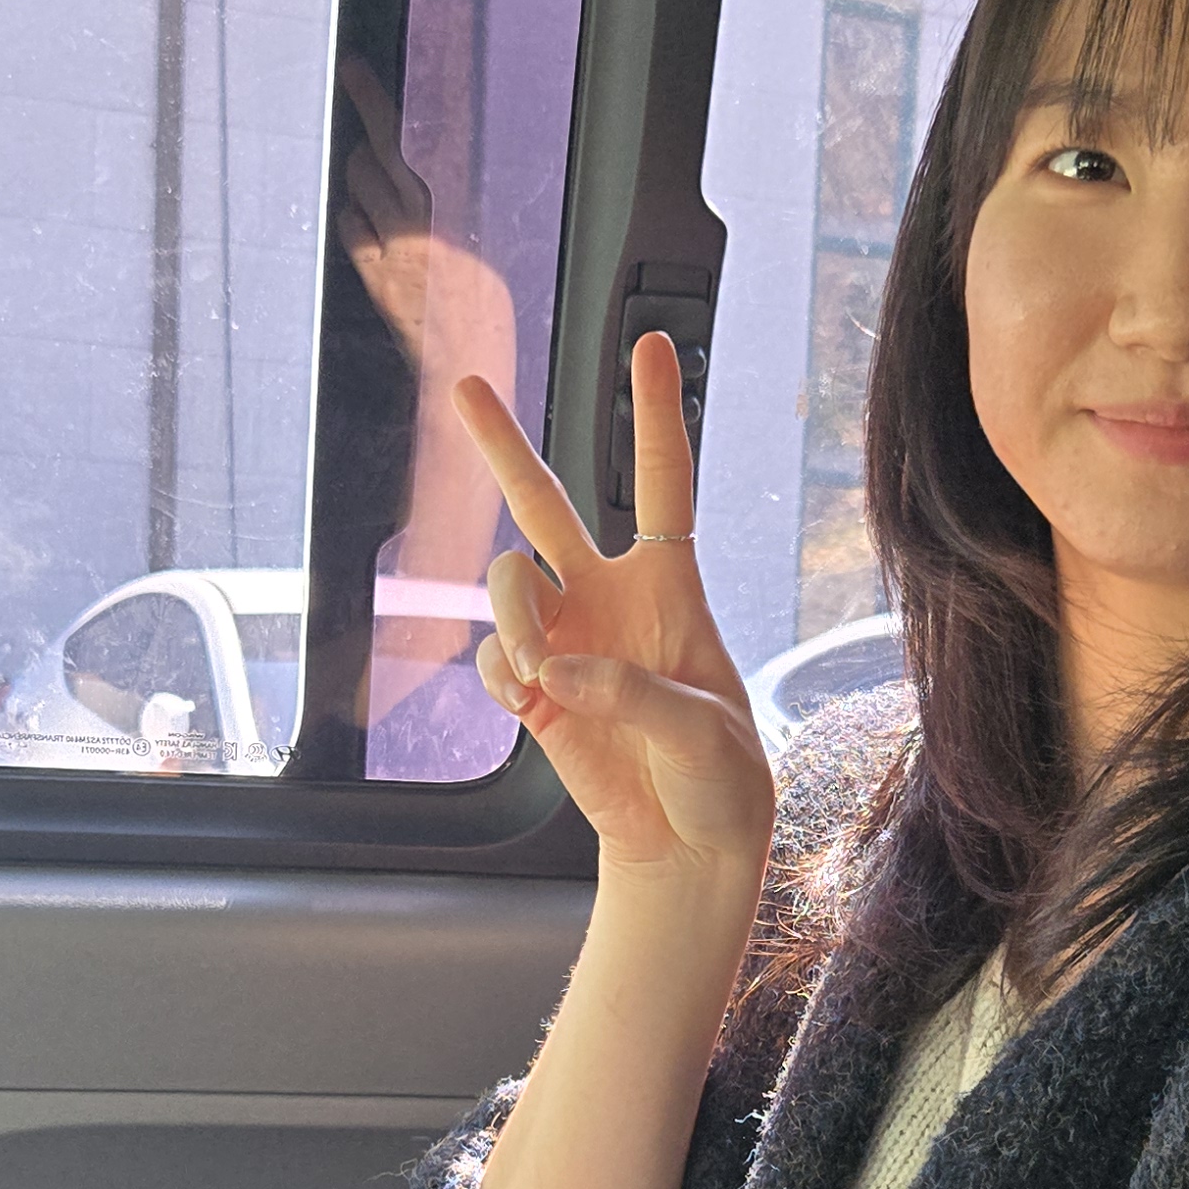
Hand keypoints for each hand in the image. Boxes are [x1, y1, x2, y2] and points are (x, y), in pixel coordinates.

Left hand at [333, 57, 514, 382]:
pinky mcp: (374, 273)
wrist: (471, 363)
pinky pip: (351, 225)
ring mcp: (394, 246)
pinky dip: (354, 214)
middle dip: (365, 108)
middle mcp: (422, 220)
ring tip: (372, 169)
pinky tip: (366, 217)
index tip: (359, 70)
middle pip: (381, 148)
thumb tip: (432, 168)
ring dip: (360, 169)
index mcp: (457, 207)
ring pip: (360, 182)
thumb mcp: (487, 242)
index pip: (414, 137)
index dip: (381, 101)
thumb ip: (457, 205)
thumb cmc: (490, 310)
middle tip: (352, 77)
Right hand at [463, 333, 773, 889]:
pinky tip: (532, 700)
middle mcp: (608, 597)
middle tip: (466, 384)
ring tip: (543, 675)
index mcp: (671, 586)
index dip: (655, 414)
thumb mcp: (706, 732)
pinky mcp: (531, 689)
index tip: (652, 343)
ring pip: (508, 583)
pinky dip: (504, 672)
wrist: (687, 844)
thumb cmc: (722, 777)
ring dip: (516, 618)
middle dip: (503, 444)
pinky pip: (493, 654)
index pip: (663, 483)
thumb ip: (637, 693)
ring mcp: (564, 639)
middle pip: (544, 503)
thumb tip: (558, 671)